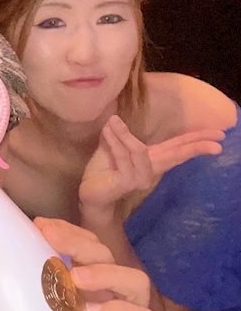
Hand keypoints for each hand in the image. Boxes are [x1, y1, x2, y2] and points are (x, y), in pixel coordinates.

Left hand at [35, 218, 155, 310]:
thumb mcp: (48, 310)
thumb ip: (39, 286)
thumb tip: (9, 258)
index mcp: (91, 279)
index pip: (87, 243)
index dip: (68, 230)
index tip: (41, 225)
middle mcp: (112, 290)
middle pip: (106, 254)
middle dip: (78, 242)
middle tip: (51, 238)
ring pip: (135, 280)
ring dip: (104, 273)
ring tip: (75, 278)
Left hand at [79, 115, 222, 221]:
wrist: (91, 192)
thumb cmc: (105, 169)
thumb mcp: (112, 146)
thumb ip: (118, 135)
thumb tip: (115, 118)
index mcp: (152, 158)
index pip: (177, 147)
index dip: (196, 140)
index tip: (219, 135)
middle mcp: (151, 169)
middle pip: (176, 155)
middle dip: (195, 147)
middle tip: (217, 144)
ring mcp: (141, 177)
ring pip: (140, 151)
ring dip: (126, 135)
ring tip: (114, 121)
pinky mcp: (127, 182)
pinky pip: (124, 158)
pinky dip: (115, 143)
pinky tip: (109, 130)